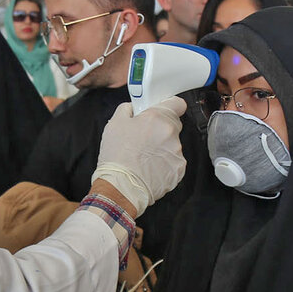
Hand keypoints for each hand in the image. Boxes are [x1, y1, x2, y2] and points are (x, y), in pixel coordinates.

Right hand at [92, 98, 186, 216]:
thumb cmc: (117, 157)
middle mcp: (171, 134)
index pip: (176, 103)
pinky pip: (173, 163)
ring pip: (172, 145)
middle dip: (160, 129)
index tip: (160, 109)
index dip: (168, 105)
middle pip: (172, 126)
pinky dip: (164, 165)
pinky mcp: (178, 170)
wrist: (121, 187)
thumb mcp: (114, 124)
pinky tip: (149, 168)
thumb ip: (126, 110)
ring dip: (161, 149)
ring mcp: (177, 153)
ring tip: (143, 158)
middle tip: (143, 137)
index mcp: (158, 118)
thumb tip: (131, 109)